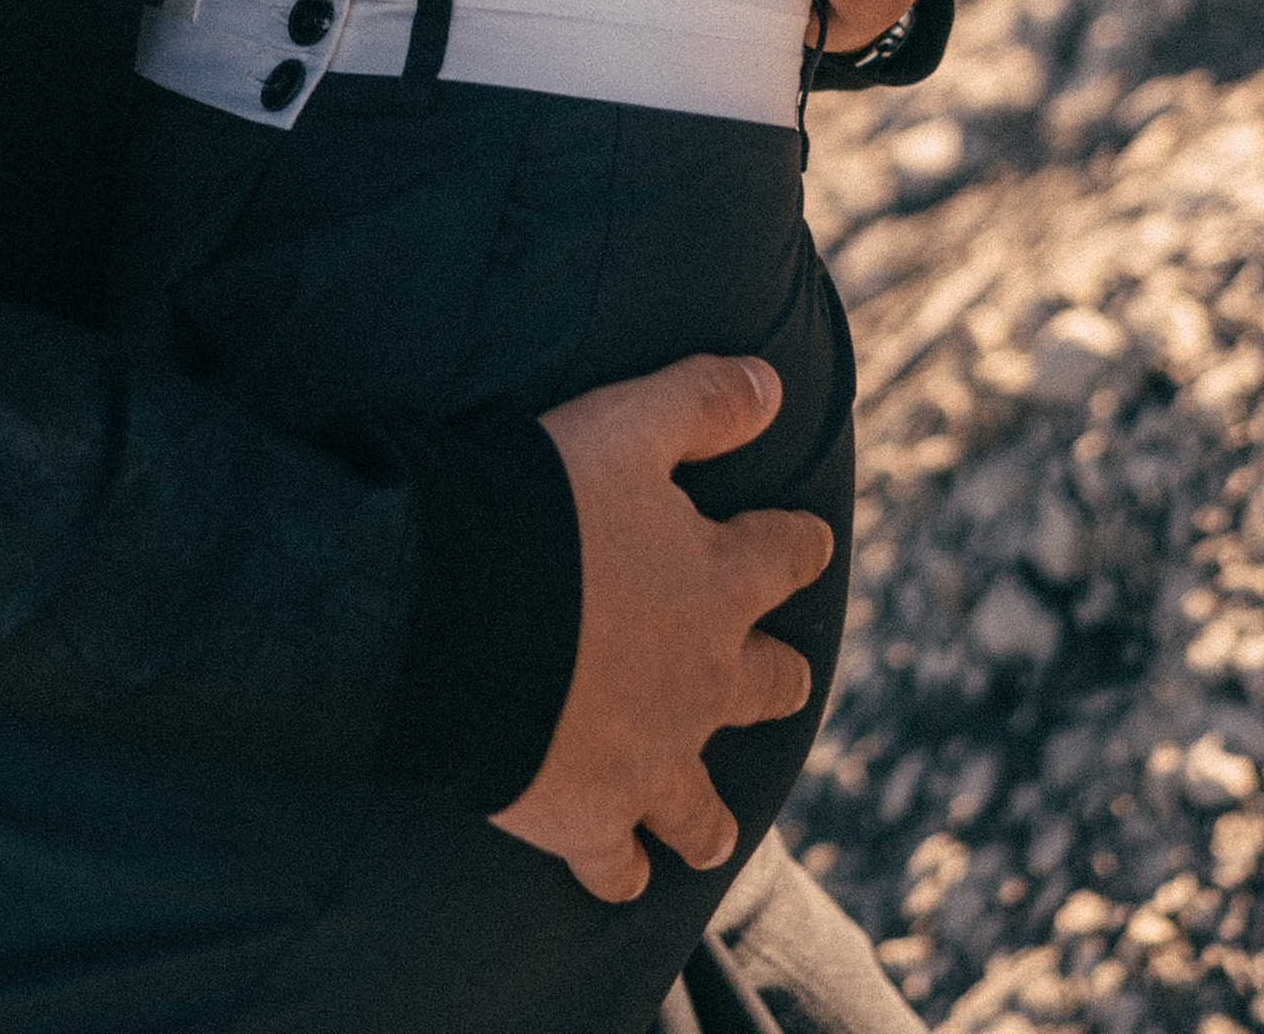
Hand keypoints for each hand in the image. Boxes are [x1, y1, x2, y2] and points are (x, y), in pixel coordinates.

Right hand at [493, 355, 827, 901]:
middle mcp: (701, 680)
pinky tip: (622, 880)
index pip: (783, 557)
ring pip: (701, 806)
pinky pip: (617, 865)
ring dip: (706, 813)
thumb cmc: (543, 509)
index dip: (795, 546)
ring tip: (707, 828)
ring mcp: (651, 761)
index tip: (805, 543)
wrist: (458, 618)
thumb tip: (772, 383)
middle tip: (776, 676)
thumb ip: (702, 402)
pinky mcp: (592, 818)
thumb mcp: (627, 424)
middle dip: (771, 678)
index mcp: (716, 583)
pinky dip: (620, 873)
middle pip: (765, 686)